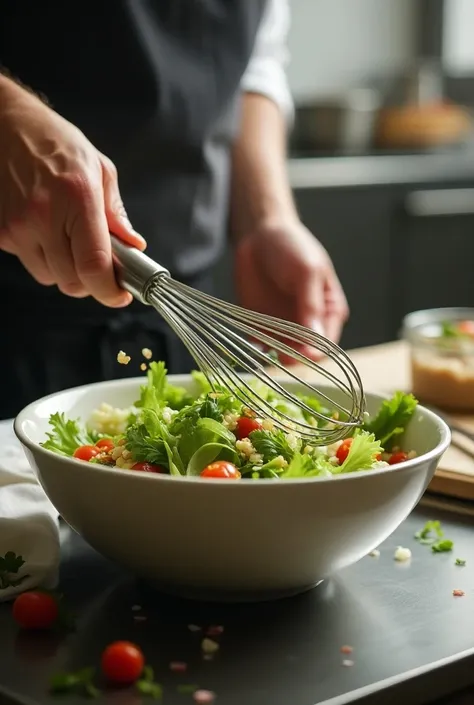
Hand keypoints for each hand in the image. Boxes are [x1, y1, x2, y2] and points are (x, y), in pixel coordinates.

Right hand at [0, 77, 144, 305]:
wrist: (1, 125)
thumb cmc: (53, 142)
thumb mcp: (98, 168)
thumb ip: (116, 213)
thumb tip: (133, 246)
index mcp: (76, 198)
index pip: (94, 266)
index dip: (110, 291)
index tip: (120, 294)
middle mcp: (43, 216)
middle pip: (72, 282)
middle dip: (90, 281)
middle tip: (98, 264)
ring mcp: (17, 227)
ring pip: (49, 277)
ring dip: (65, 269)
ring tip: (67, 238)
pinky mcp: (0, 233)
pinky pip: (29, 262)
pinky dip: (42, 256)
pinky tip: (44, 229)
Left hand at [234, 219, 348, 359]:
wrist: (260, 235)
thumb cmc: (292, 247)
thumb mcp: (307, 272)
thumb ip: (311, 305)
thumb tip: (317, 340)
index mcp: (329, 312)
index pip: (328, 343)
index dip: (317, 352)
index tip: (304, 353)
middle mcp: (308, 324)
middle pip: (305, 354)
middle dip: (295, 357)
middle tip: (283, 355)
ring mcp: (284, 327)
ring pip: (283, 354)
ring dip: (275, 356)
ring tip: (266, 348)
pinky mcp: (261, 326)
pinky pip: (260, 346)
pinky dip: (256, 350)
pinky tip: (251, 345)